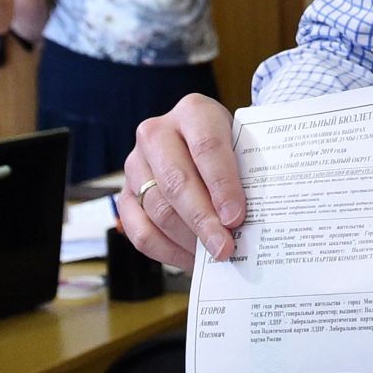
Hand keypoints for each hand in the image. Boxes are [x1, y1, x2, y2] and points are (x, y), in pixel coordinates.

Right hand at [120, 95, 244, 265]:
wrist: (203, 143)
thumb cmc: (231, 147)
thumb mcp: (244, 146)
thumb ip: (247, 174)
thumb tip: (247, 222)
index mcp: (193, 111)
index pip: (206, 147)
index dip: (222, 184)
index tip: (236, 217)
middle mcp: (156, 133)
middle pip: (177, 182)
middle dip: (204, 220)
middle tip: (226, 247)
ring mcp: (135, 164)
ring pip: (158, 209)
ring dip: (188, 239)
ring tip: (215, 256)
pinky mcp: (124, 194)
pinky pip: (139, 230)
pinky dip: (167, 251)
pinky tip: (192, 260)